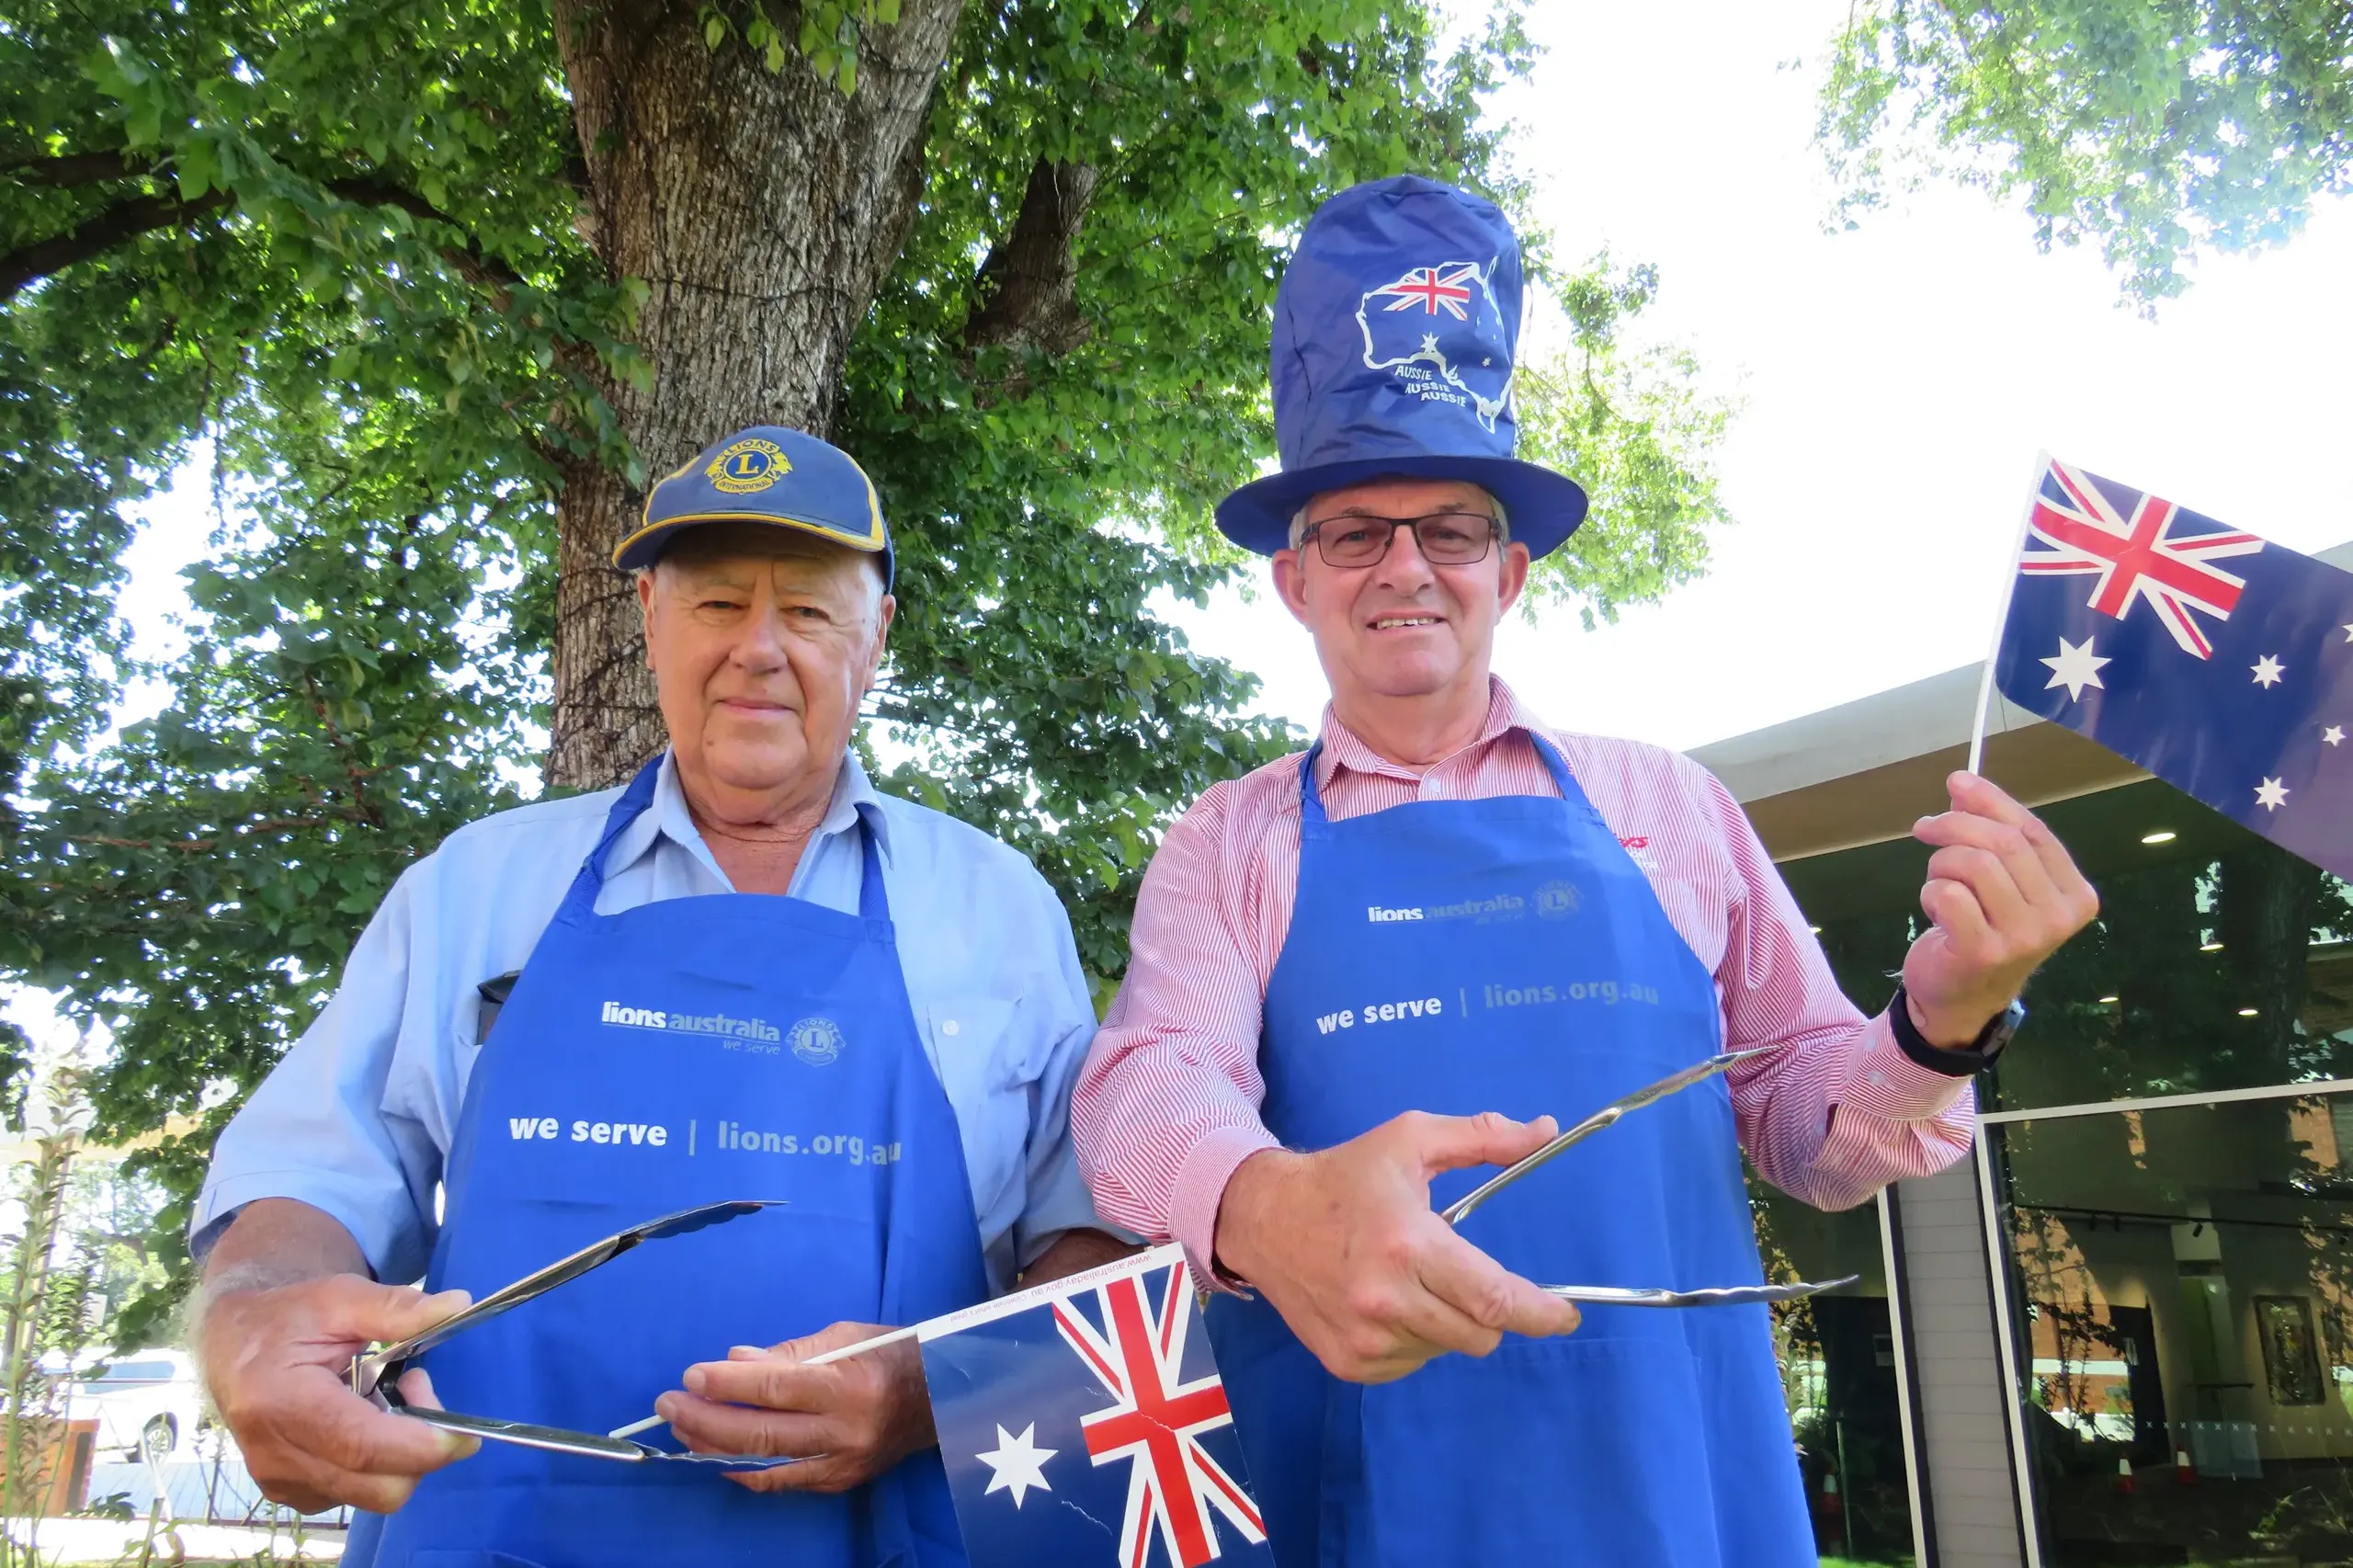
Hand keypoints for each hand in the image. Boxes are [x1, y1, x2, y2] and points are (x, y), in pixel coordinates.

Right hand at [199, 1274, 476, 1513]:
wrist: (229, 1346)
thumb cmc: (285, 1318)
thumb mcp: (338, 1297)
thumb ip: (396, 1307)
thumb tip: (458, 1305)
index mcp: (281, 1402)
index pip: (362, 1446)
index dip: (422, 1445)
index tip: (464, 1432)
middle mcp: (275, 1455)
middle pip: (378, 1487)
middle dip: (419, 1448)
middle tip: (412, 1387)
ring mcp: (280, 1482)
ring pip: (373, 1495)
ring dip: (399, 1453)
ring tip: (383, 1396)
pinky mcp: (290, 1493)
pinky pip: (356, 1494)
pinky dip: (376, 1464)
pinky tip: (363, 1420)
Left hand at [657, 1322, 932, 1492]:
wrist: (945, 1400)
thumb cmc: (893, 1354)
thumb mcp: (845, 1336)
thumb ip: (789, 1352)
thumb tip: (736, 1360)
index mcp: (849, 1384)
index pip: (775, 1386)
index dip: (728, 1383)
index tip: (692, 1375)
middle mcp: (845, 1430)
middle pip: (762, 1431)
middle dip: (707, 1418)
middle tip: (669, 1404)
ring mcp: (842, 1463)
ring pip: (766, 1461)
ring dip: (716, 1446)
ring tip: (683, 1429)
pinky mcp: (840, 1482)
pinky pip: (783, 1481)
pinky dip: (747, 1470)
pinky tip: (719, 1458)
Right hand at [1213, 1111, 1581, 1384]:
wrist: (1263, 1218)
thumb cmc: (1345, 1177)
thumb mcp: (1411, 1140)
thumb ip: (1483, 1138)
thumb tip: (1547, 1130)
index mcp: (1408, 1244)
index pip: (1493, 1298)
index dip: (1539, 1312)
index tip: (1565, 1313)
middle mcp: (1386, 1300)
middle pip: (1480, 1334)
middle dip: (1491, 1310)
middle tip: (1468, 1276)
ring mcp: (1365, 1338)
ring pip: (1446, 1349)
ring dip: (1447, 1321)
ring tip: (1411, 1280)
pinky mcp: (1348, 1363)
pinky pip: (1412, 1364)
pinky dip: (1415, 1339)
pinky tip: (1388, 1303)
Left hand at [1905, 771, 2099, 1045]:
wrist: (1961, 996)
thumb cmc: (1982, 928)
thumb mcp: (1998, 878)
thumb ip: (1991, 831)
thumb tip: (1962, 782)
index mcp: (2075, 894)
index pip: (2033, 831)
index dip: (1992, 801)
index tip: (1956, 782)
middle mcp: (2058, 917)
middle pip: (2004, 843)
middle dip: (1956, 825)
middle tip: (1925, 827)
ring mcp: (2025, 938)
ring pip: (1974, 864)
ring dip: (1941, 863)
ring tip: (1937, 882)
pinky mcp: (1984, 952)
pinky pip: (1948, 894)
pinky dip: (1931, 892)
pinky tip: (1935, 910)